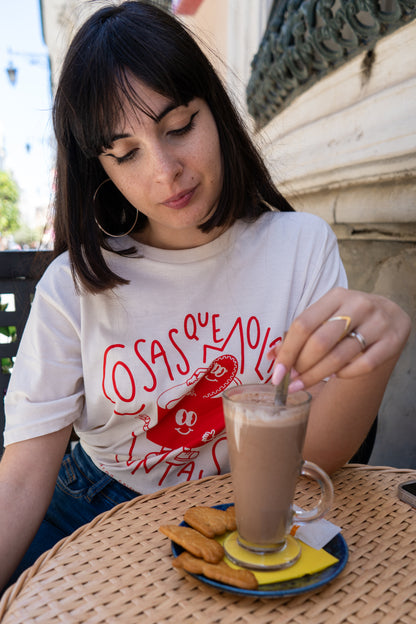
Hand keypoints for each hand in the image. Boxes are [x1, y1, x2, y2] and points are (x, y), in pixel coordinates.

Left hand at [268, 287, 410, 391]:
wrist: (389, 317)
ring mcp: (378, 322)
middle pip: (320, 342)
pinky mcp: (393, 341)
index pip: (303, 324)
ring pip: (340, 356)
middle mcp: (358, 305)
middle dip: (301, 366)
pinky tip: (335, 376)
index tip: (276, 373)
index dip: (287, 351)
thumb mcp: (326, 318)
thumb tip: (272, 356)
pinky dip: (344, 375)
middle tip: (292, 380)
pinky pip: (363, 366)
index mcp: (336, 296)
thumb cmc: (349, 320)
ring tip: (303, 384)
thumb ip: (300, 335)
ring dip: (317, 375)